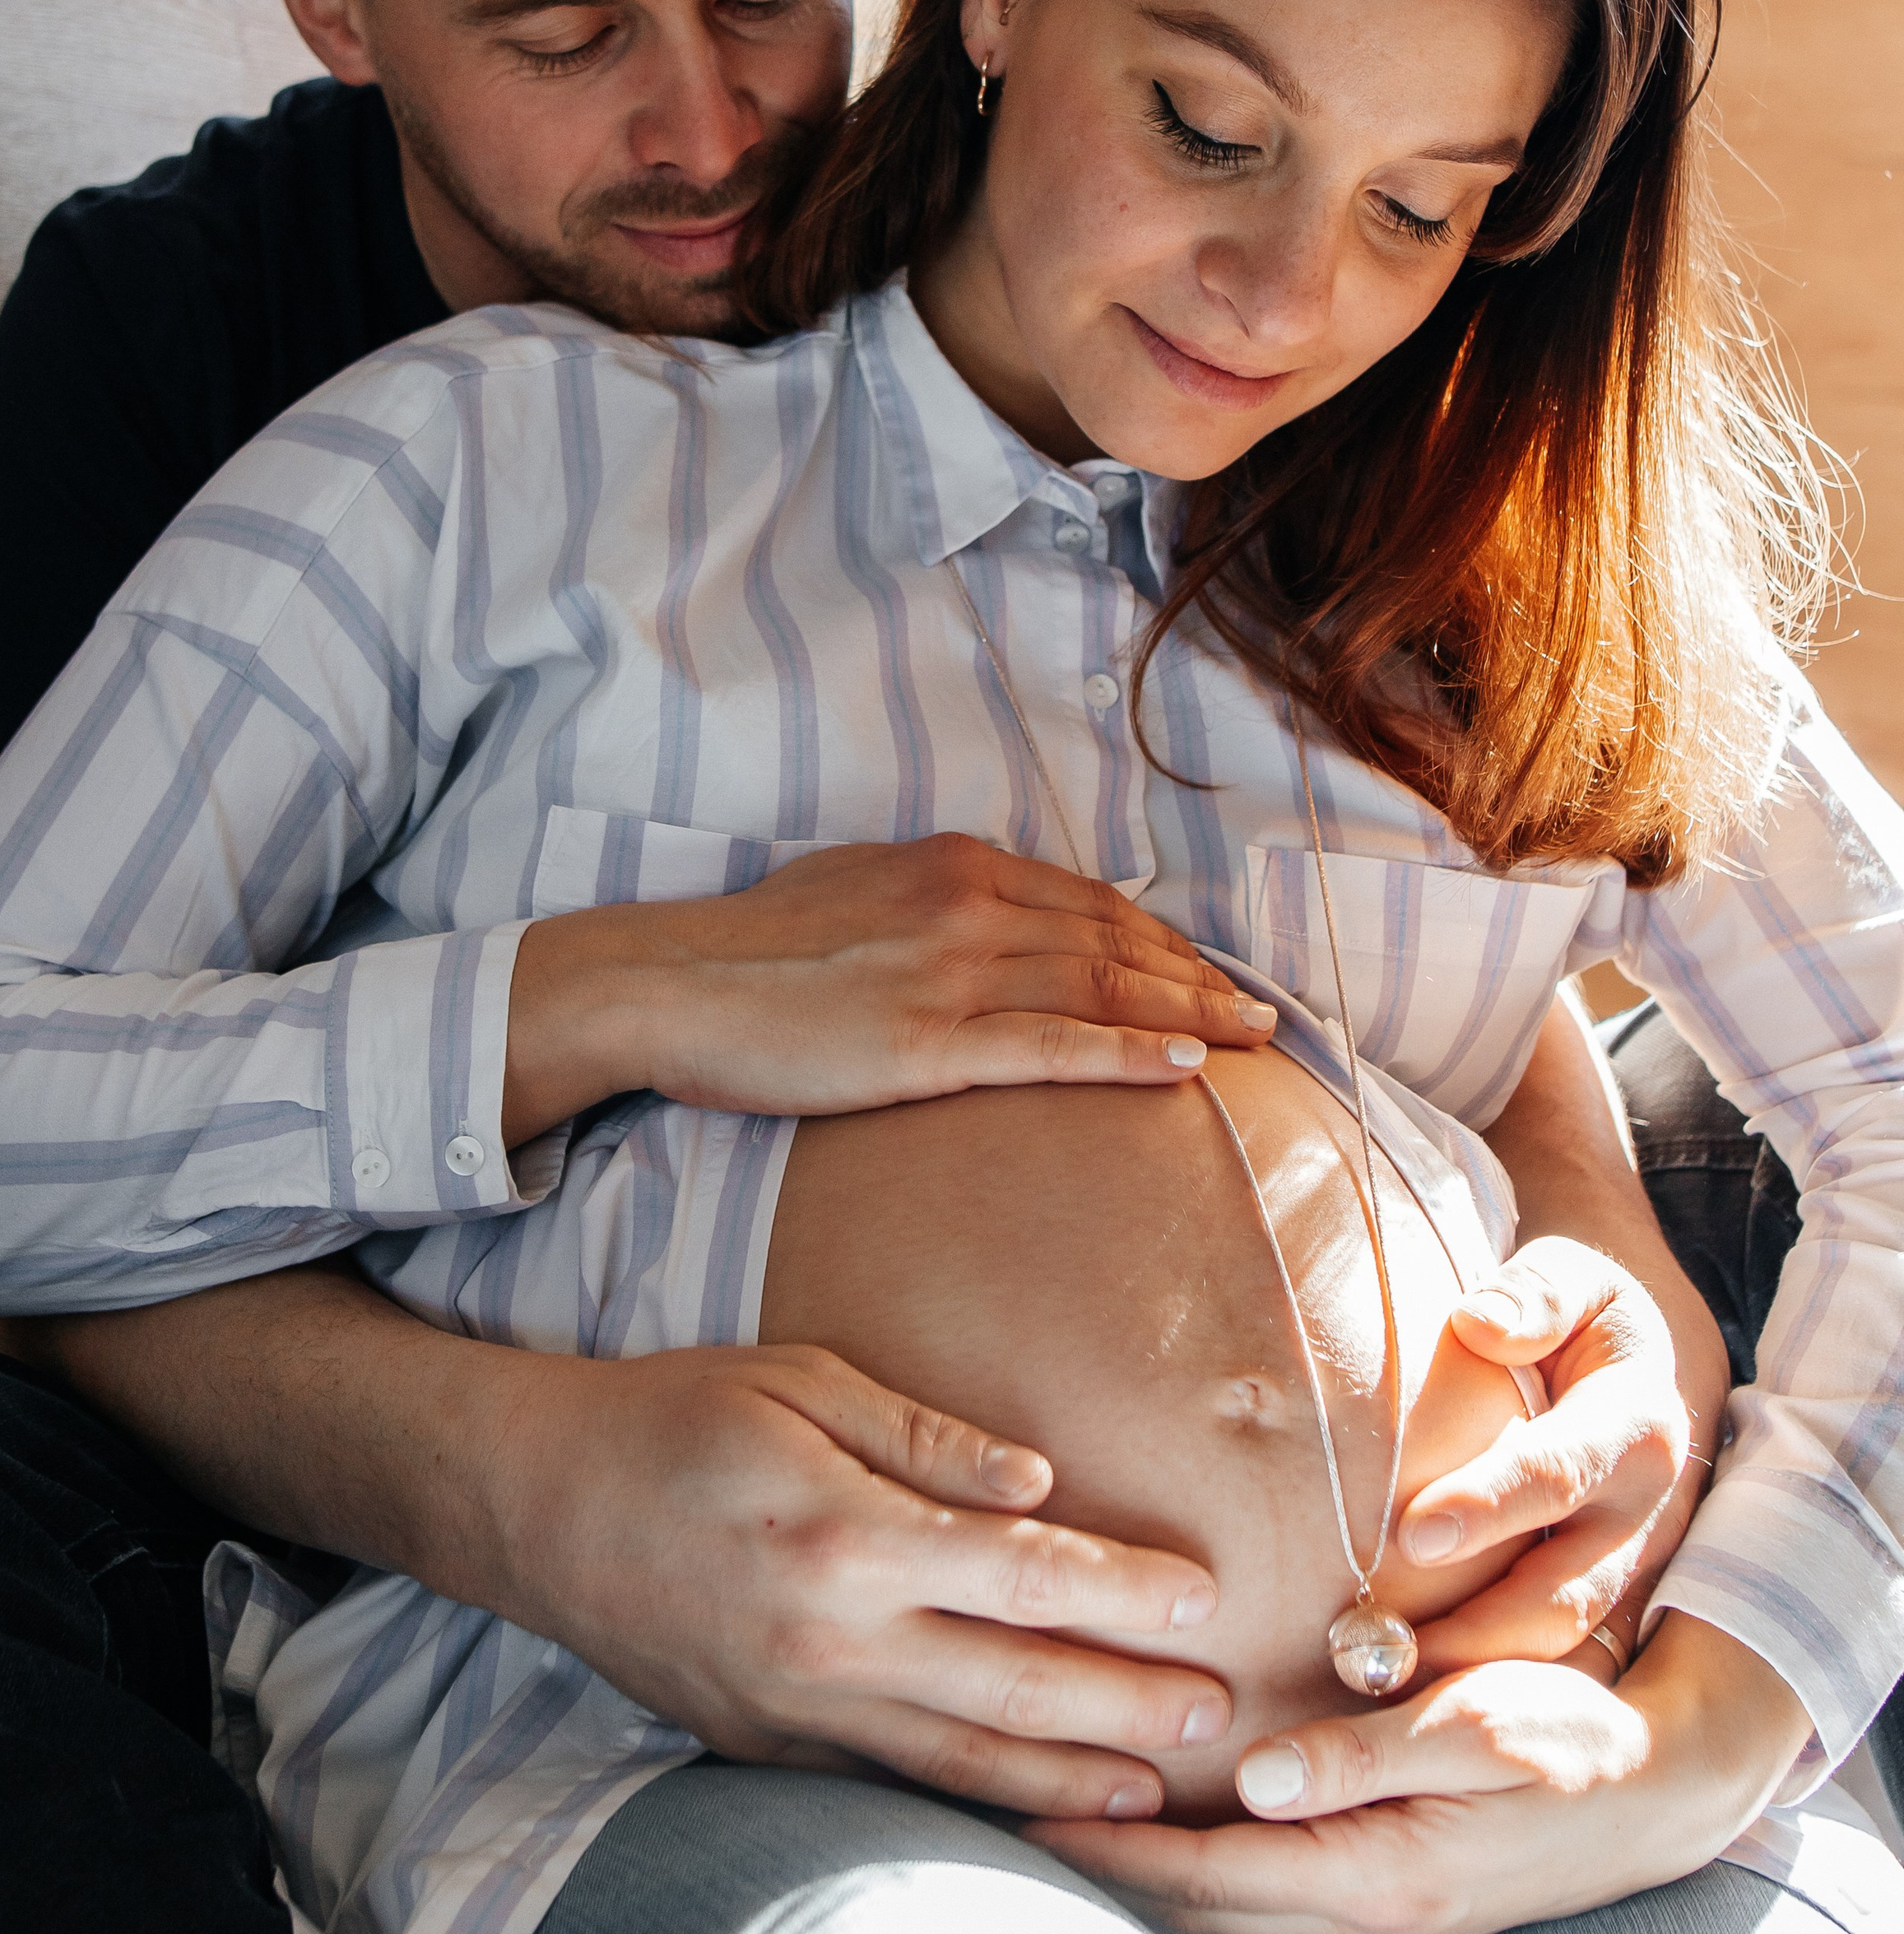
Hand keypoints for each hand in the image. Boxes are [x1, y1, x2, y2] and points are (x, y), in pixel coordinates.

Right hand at [479, 1337, 1233, 1820]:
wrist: (539, 1504)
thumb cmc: (677, 1416)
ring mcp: (795, 1710)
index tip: (1201, 1596)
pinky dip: (973, 1805)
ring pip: (960, 1764)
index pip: (1020, 1573)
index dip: (1121, 1591)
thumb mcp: (802, 1384)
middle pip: (1011, 1688)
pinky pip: (889, 1783)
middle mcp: (828, 1639)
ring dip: (1068, 1781)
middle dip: (1125, 1705)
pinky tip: (1034, 1810)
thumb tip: (1042, 1486)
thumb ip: (927, 1440)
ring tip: (1155, 1792)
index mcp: (846, 1534)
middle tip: (1219, 1715)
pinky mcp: (767, 1748)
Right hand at [504, 835, 1277, 1142]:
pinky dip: (1125, 1054)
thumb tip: (987, 917)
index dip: (1162, 939)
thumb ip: (931, 900)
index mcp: (953, 866)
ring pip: (1100, 990)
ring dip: (1189, 1012)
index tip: (1209, 969)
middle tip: (1262, 1013)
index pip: (1088, 902)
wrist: (670, 981)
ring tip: (1251, 1039)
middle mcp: (967, 905)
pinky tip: (1182, 1067)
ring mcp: (950, 972)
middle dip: (1198, 976)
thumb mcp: (853, 889)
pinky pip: (1050, 1048)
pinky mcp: (925, 1043)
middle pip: (1113, 944)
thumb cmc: (751, 947)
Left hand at [1028, 1614, 1811, 1933]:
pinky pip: (1264, 1905)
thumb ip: (1363, 1755)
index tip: (1027, 1806)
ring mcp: (1376, 1920)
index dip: (1115, 1845)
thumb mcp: (1475, 1730)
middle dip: (1102, 1870)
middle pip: (1200, 1908)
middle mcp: (1365, 1915)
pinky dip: (1197, 1879)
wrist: (1659, 1792)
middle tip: (1003, 1813)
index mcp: (1378, 1873)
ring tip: (1053, 1829)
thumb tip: (1256, 1778)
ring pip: (1226, 1915)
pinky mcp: (1386, 1902)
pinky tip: (1157, 1845)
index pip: (1211, 1870)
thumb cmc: (1571, 1740)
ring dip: (1142, 1880)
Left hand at [1394, 1239, 1698, 1671]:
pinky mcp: (1608, 1606)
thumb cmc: (1584, 1315)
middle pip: (1563, 1591)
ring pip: (1560, 1645)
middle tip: (1380, 1651)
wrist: (1643, 1361)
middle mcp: (1644, 1514)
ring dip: (1477, 1675)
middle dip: (1476, 1630)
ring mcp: (1630, 1571)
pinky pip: (1556, 1661)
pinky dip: (1494, 1690)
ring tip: (1382, 1690)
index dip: (1489, 1504)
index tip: (1413, 1534)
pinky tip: (1415, 1709)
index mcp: (1637, 1427)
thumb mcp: (1576, 1276)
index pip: (1558, 1473)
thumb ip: (1536, 1293)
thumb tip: (1481, 1323)